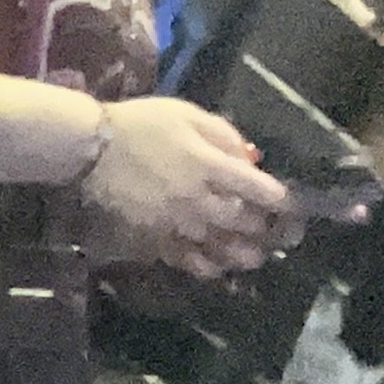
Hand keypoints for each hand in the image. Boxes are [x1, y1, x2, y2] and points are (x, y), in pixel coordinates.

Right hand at [84, 97, 291, 279]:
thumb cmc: (141, 125)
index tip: (291, 206)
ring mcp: (174, 222)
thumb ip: (223, 135)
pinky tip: (216, 269)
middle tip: (278, 235)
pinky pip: (184, 258)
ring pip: (217, 245)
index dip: (279, 200)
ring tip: (254, 258)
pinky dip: (204, 266)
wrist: (92, 149)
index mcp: (209, 164)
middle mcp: (197, 198)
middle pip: (241, 220)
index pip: (257, 188)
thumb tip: (249, 159)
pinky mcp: (153, 236)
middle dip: (264, 229)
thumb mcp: (187, 114)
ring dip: (240, 253)